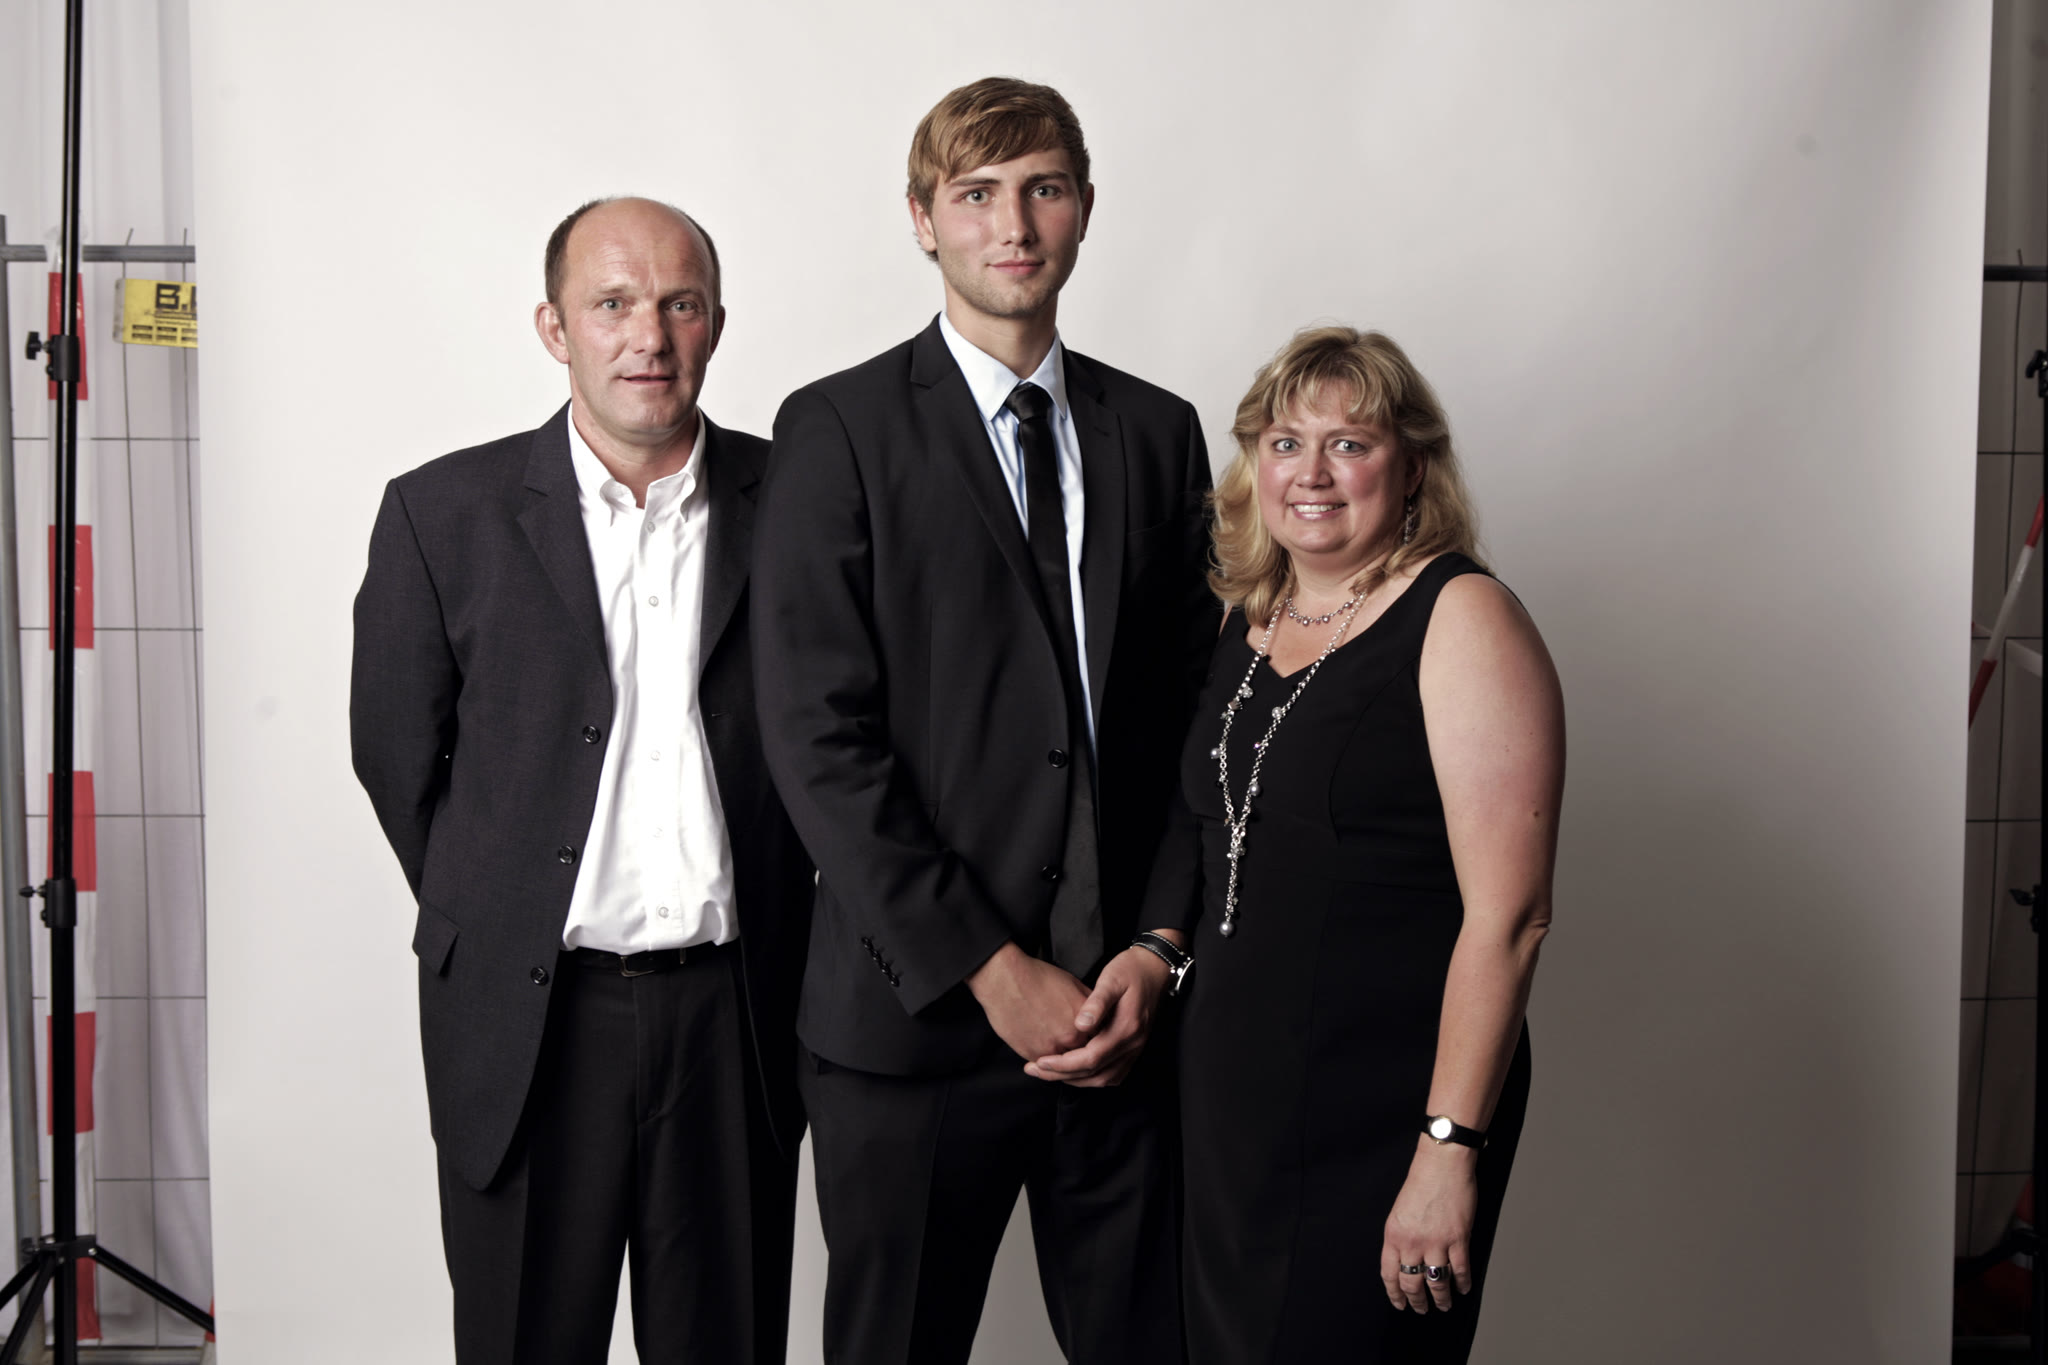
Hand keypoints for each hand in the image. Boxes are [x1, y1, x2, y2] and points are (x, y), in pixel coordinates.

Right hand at [967, 942, 1091, 1064]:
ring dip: (1063, 1059)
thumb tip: (1099, 1015)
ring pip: (1064, 1065)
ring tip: (1057, 1047)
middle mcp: (1071, 1038)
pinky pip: (1044, 1066)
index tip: (1092, 1038)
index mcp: (1086, 1022)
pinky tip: (1044, 1050)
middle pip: (1083, 1055)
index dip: (1096, 1040)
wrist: (1006, 980)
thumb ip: (1090, 1005)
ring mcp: (1051, 1049)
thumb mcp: (1074, 984)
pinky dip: (1045, 1061)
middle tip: (1074, 1045)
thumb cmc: (1038, 978)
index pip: (1100, 1041)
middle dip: (1082, 1052)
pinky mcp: (1031, 1054)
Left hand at [1026, 943, 1172, 1087]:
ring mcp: (1135, 1049)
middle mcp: (1132, 1045)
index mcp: (1126, 1028)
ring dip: (1075, 1080)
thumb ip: (1096, 1002)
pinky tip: (1074, 1072)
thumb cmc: (1130, 970)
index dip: (1063, 1064)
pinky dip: (1091, 1078)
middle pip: (1095, 1075)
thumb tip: (1079, 1025)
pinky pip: (1112, 1074)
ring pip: (1104, 1079)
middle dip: (1062, 1076)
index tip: (1040, 1062)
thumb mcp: (1112, 979)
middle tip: (1035, 1070)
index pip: (1091, 1058)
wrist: (1154, 968)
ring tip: (1049, 1072)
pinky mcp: (1133, 1049)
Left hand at [1379, 1140, 1477, 1313]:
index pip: (1389, 1274)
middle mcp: (1412, 1242)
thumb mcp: (1399, 1211)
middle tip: (1421, 1309)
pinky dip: (1462, 1283)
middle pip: (1412, 1282)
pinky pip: (1460, 1269)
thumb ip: (1401, 1237)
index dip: (1394, 1293)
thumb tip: (1406, 1260)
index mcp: (1393, 1234)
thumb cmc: (1421, 1182)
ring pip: (1437, 1282)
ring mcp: (1436, 1242)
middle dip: (1416, 1301)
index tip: (1399, 1303)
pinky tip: (1463, 1289)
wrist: (1442, 1164)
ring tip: (1443, 1305)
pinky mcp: (1458, 1238)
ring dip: (1441, 1298)